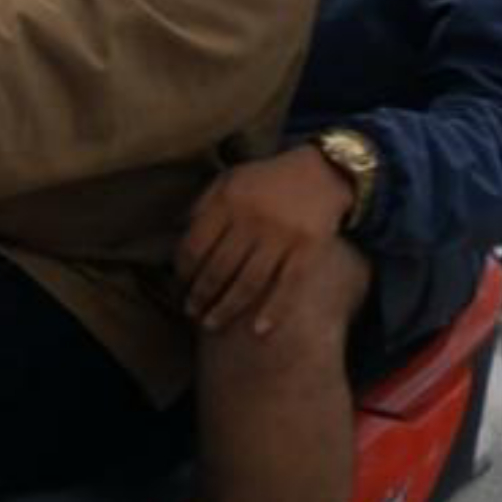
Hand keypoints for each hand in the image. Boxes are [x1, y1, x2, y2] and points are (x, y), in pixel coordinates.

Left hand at [178, 148, 357, 338]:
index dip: (183, 271)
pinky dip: (273, 311)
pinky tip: (258, 331)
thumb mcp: (228, 180)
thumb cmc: (267, 179)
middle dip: (200, 295)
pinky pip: (288, 286)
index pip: (195, 246)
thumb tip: (177, 234)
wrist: (323, 170)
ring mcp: (281, 237)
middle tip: (190, 312)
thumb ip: (203, 206)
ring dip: (226, 308)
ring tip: (211, 324)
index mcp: (227, 202)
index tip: (179, 285)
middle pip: (218, 269)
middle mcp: (251, 221)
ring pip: (248, 283)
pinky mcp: (308, 250)